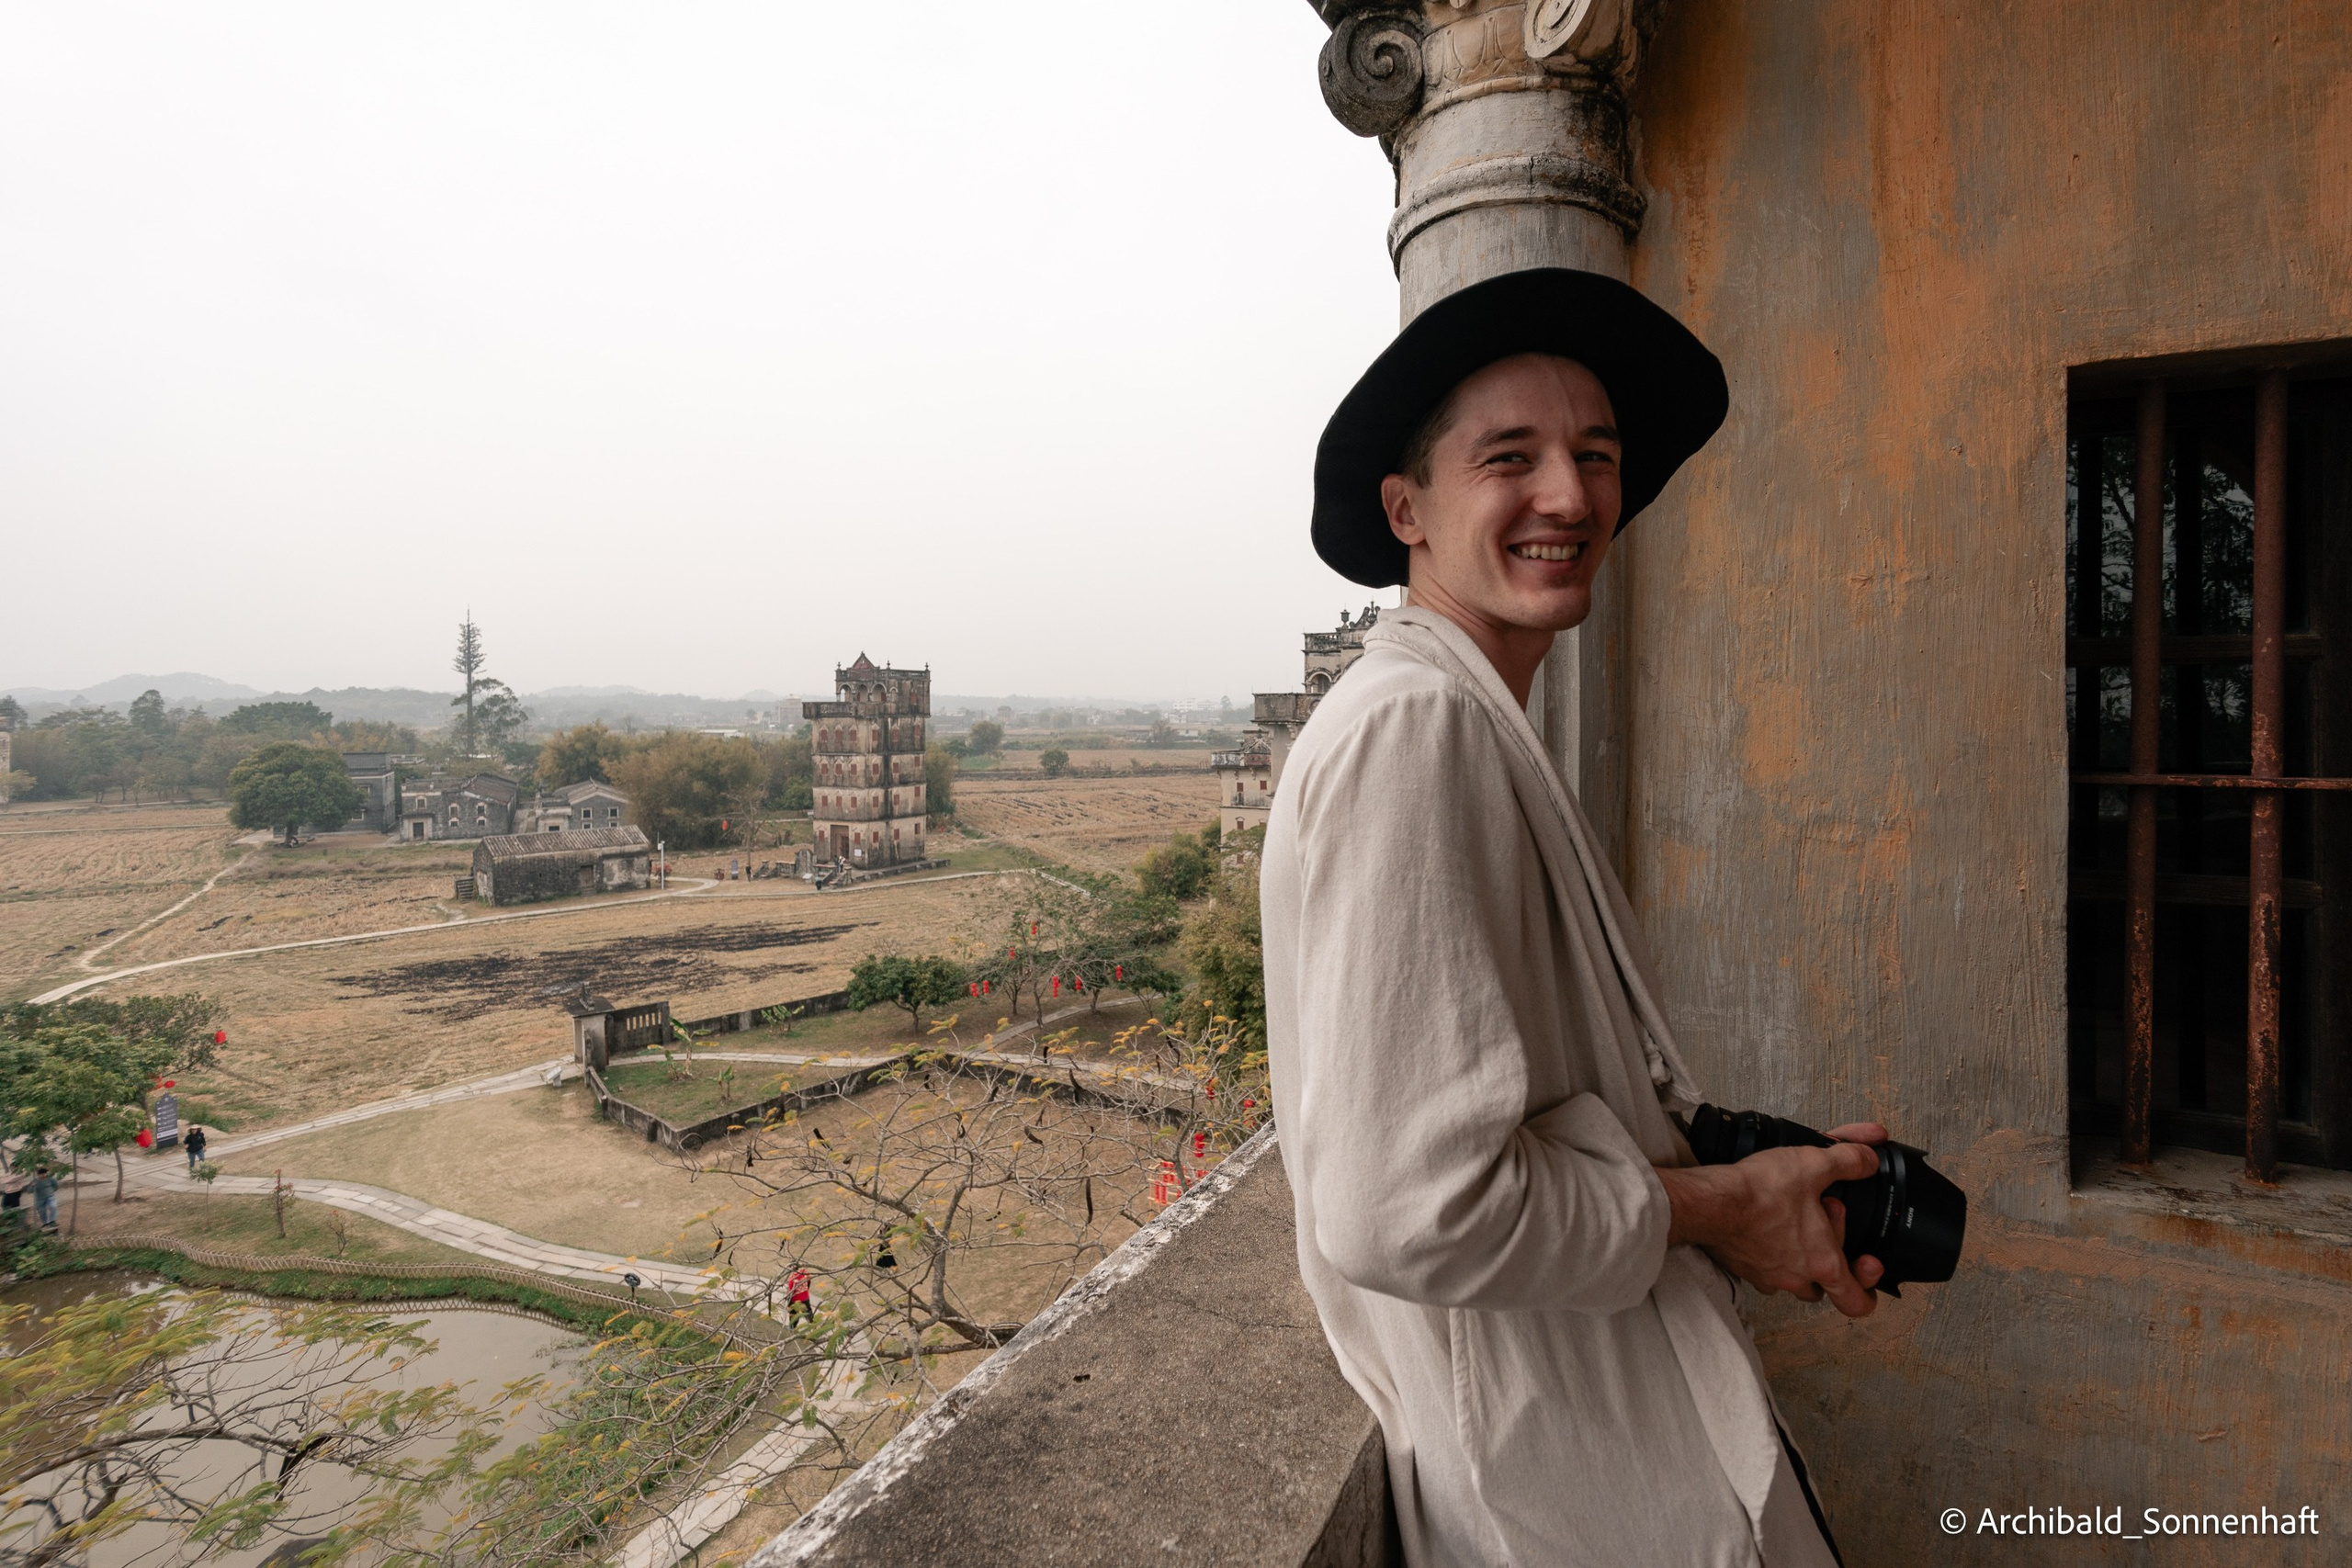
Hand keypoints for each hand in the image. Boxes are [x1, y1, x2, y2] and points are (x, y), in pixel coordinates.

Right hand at [1659, 1122, 1888, 1317]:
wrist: (1709, 1203)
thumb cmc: (1759, 1193)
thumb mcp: (1813, 1165)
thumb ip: (1848, 1161)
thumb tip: (1869, 1159)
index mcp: (1823, 1262)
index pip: (1856, 1302)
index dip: (1869, 1293)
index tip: (1868, 1272)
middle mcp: (1796, 1277)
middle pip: (1825, 1285)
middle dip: (1831, 1252)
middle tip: (1825, 1216)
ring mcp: (1767, 1276)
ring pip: (1794, 1279)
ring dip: (1801, 1258)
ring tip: (1796, 1223)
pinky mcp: (1744, 1267)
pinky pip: (1765, 1270)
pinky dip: (1771, 1254)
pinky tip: (1767, 1228)